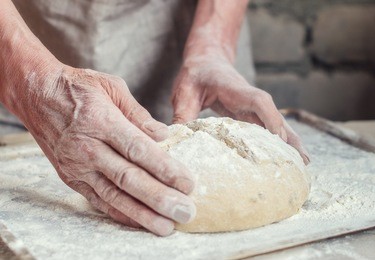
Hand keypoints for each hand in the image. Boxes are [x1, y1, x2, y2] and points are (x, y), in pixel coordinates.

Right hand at [20, 65, 195, 235]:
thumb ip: (139, 114)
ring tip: (166, 226)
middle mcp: (87, 148)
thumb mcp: (112, 87)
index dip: (165, 169)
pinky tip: (139, 221)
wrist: (36, 95)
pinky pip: (97, 200)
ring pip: (114, 195)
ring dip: (142, 214)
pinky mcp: (71, 178)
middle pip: (129, 178)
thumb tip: (163, 135)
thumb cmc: (77, 88)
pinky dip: (119, 213)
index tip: (187, 183)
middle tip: (184, 212)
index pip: (139, 150)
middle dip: (159, 198)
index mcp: (101, 122)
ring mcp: (77, 166)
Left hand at [172, 47, 309, 163]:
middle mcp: (249, 98)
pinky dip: (277, 140)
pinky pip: (266, 127)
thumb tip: (177, 140)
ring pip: (274, 123)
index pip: (259, 101)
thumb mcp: (184, 92)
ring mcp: (251, 106)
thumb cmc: (196, 74)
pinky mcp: (248, 113)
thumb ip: (182, 114)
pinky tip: (284, 155)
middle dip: (288, 137)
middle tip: (302, 160)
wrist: (205, 61)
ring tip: (302, 162)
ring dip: (288, 141)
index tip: (278, 138)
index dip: (270, 118)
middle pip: (274, 116)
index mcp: (235, 90)